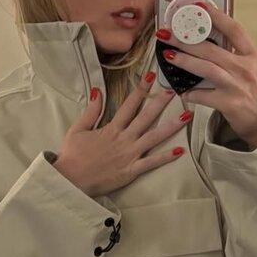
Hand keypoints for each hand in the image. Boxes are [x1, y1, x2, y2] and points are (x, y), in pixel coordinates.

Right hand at [53, 74, 190, 198]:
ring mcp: (129, 154)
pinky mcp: (131, 170)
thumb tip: (97, 91)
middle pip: (146, 117)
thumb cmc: (72, 156)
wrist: (69, 180)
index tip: (151, 76)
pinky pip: (151, 163)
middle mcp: (123, 139)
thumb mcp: (77, 129)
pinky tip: (180, 151)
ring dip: (171, 126)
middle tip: (174, 90)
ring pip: (154, 137)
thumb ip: (91, 111)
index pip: (129, 105)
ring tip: (187, 116)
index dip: (141, 89)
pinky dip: (165, 158)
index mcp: (111, 128)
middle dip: (161, 102)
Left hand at [158, 2, 256, 149]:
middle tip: (168, 34)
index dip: (216, 16)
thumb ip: (236, 53)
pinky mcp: (229, 104)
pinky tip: (179, 89)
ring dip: (184, 61)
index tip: (199, 6)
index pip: (234, 29)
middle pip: (211, 48)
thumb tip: (209, 40)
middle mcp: (245, 68)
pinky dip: (190, 92)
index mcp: (253, 54)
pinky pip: (203, 96)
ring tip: (169, 55)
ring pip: (205, 68)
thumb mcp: (255, 67)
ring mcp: (236, 86)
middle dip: (186, 40)